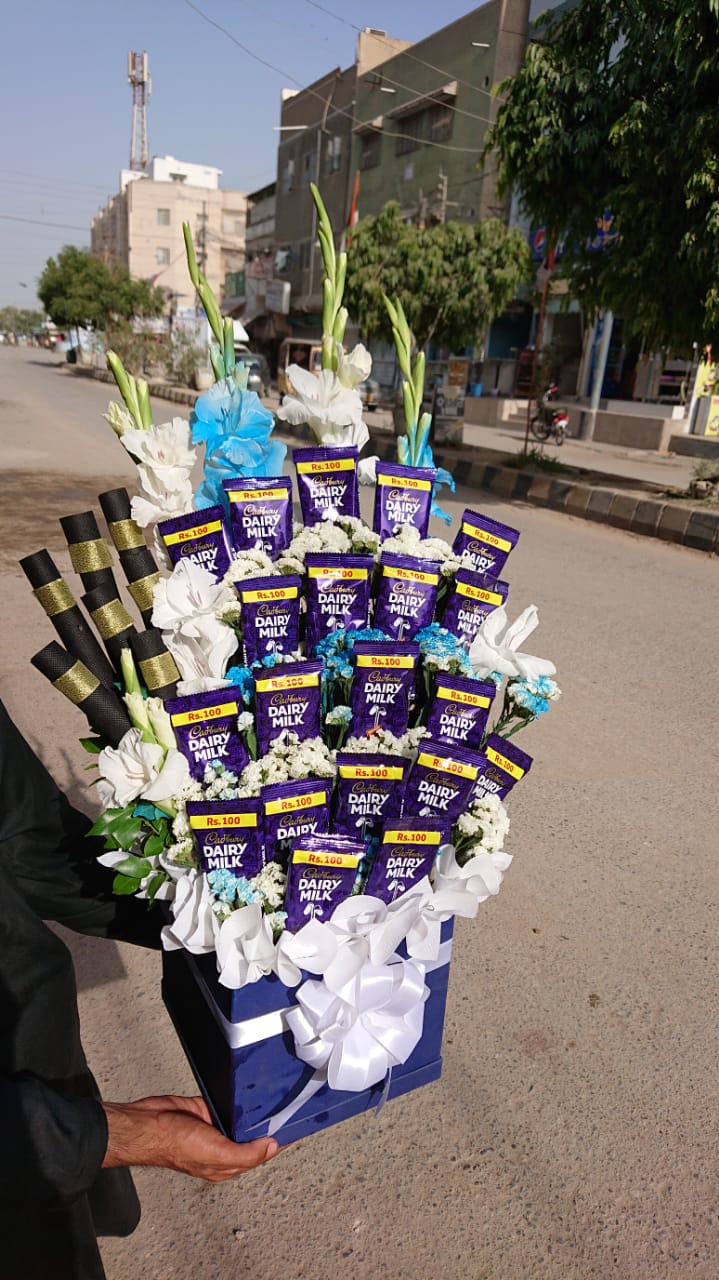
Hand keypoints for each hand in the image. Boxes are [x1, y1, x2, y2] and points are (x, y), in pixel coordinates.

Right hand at [102, 1094, 279, 1181]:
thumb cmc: (172, 1145)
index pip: (261, 1153)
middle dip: (269, 1125)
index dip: (279, 1142)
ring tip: (276, 1097)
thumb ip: (244, 1154)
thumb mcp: (214, 1154)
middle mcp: (223, 1147)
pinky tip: (250, 1091)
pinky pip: (229, 1103)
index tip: (296, 1127)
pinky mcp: (207, 1109)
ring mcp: (215, 1127)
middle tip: (290, 1107)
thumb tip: (270, 1147)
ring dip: (255, 1111)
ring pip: (243, 1119)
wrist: (146, 1124)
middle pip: (254, 1136)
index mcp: (227, 1164)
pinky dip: (239, 1098)